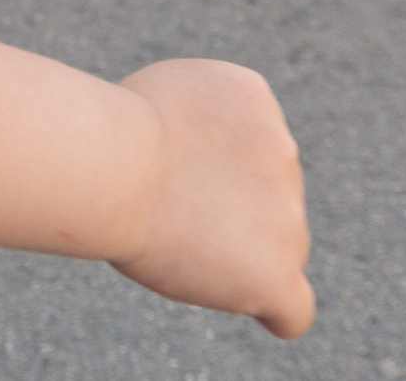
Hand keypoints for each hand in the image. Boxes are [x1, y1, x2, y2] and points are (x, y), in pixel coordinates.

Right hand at [111, 60, 313, 337]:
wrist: (117, 166)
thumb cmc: (112, 131)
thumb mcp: (159, 95)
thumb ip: (193, 124)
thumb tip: (196, 157)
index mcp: (252, 98)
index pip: (246, 144)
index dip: (209, 167)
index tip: (165, 173)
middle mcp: (284, 151)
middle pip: (268, 200)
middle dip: (227, 211)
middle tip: (165, 214)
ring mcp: (287, 215)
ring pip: (277, 249)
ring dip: (237, 254)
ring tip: (176, 246)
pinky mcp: (275, 271)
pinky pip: (293, 307)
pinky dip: (277, 311)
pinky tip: (257, 307)